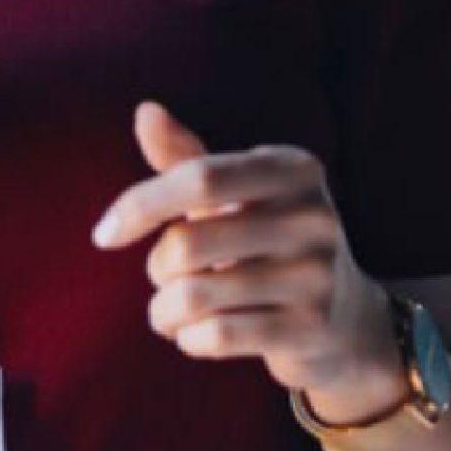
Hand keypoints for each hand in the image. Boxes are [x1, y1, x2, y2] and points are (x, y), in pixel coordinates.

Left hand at [91, 103, 403, 421]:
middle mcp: (313, 215)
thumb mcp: (237, 196)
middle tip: (167, 277)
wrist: (346, 319)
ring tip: (171, 312)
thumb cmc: (270, 244)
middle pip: (187, 244)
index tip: (104, 236)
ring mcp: (316, 274)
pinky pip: (214, 336)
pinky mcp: (310, 328)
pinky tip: (196, 335)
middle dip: (157, 268)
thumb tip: (145, 111)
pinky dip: (188, 338)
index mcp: (293, 168)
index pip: (199, 178)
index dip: (140, 205)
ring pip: (193, 296)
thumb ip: (188, 160)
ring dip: (163, 311)